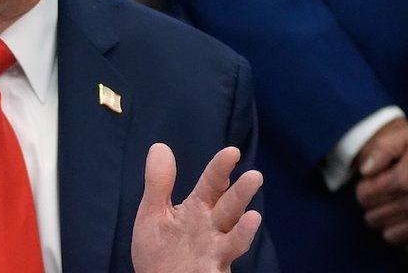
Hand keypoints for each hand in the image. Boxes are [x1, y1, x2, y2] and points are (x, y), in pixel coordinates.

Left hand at [132, 144, 262, 272]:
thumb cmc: (159, 249)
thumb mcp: (152, 212)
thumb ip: (158, 183)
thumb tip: (160, 145)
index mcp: (198, 209)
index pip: (212, 184)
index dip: (220, 168)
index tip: (232, 152)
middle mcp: (211, 228)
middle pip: (229, 208)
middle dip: (241, 194)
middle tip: (255, 175)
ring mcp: (214, 252)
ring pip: (233, 239)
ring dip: (244, 230)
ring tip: (253, 217)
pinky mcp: (210, 272)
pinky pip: (218, 270)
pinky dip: (221, 268)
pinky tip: (222, 265)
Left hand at [355, 113, 407, 251]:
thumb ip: (383, 150)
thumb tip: (364, 170)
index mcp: (403, 178)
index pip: (365, 197)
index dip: (364, 190)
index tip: (371, 185)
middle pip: (376, 218)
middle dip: (373, 208)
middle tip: (381, 198)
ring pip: (394, 236)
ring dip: (389, 224)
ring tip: (395, 212)